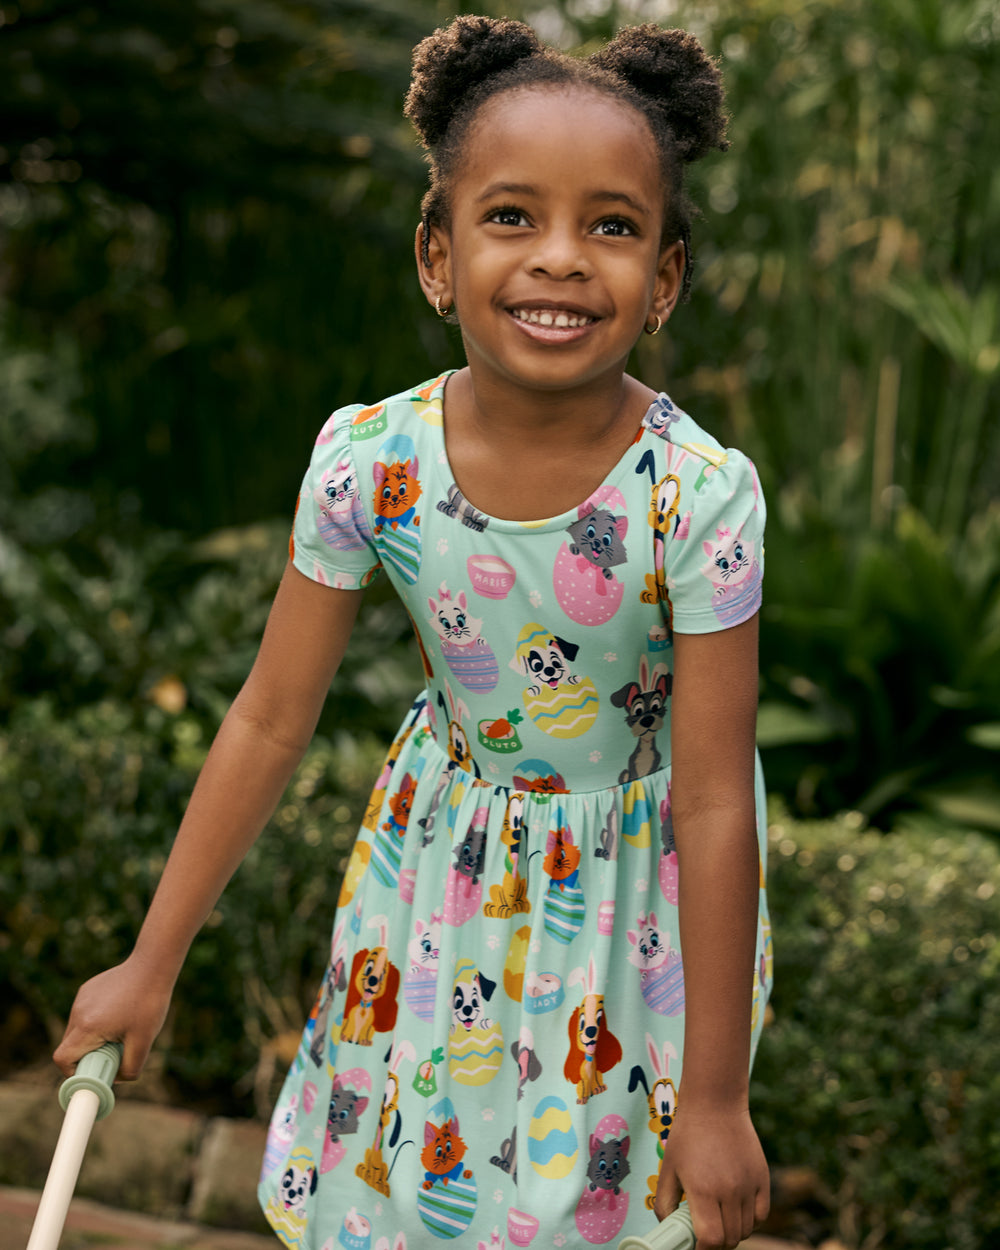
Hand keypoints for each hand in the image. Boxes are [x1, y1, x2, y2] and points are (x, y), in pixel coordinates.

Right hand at [53, 954, 172, 1081]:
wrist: (154, 965)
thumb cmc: (150, 1002)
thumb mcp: (144, 1042)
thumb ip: (129, 1069)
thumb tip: (115, 1079)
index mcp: (88, 1027)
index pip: (62, 1059)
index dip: (74, 1072)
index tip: (95, 1071)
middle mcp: (78, 1012)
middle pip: (69, 1046)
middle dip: (87, 1056)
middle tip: (112, 1053)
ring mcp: (81, 999)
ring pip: (77, 1031)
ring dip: (92, 1039)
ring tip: (120, 1030)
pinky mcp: (88, 989)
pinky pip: (85, 1015)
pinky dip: (97, 1022)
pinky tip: (120, 1013)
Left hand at [654, 1108, 768, 1249]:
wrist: (715, 1105)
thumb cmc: (687, 1135)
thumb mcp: (668, 1167)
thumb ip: (664, 1202)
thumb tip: (667, 1228)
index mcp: (703, 1190)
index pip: (711, 1240)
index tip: (696, 1247)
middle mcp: (729, 1190)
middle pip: (730, 1239)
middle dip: (717, 1244)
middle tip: (706, 1235)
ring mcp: (749, 1184)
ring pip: (746, 1229)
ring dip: (733, 1233)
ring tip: (719, 1220)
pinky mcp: (763, 1178)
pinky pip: (761, 1214)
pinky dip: (750, 1221)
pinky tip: (736, 1213)